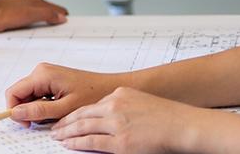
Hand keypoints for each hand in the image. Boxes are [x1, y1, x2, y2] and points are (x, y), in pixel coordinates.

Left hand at [0, 0, 67, 32]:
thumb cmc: (1, 14)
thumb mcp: (28, 14)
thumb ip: (46, 14)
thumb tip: (62, 16)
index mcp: (33, 2)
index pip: (54, 8)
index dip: (61, 13)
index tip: (70, 19)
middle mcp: (26, 2)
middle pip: (45, 7)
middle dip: (55, 13)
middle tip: (63, 20)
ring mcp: (17, 6)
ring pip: (35, 10)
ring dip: (43, 15)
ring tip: (49, 22)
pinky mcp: (8, 13)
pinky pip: (25, 14)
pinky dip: (32, 18)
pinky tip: (28, 23)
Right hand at [7, 63, 126, 123]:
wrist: (111, 87)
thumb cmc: (94, 94)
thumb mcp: (65, 108)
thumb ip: (39, 111)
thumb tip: (16, 113)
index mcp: (42, 75)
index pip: (13, 92)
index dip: (14, 110)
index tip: (26, 124)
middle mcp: (41, 71)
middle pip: (20, 94)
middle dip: (28, 110)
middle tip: (46, 121)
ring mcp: (46, 74)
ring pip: (29, 96)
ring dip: (38, 109)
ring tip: (56, 114)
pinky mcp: (51, 79)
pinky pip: (38, 94)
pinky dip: (44, 105)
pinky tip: (59, 109)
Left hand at [50, 87, 197, 152]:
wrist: (185, 126)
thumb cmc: (169, 117)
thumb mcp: (141, 101)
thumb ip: (122, 106)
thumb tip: (106, 116)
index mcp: (120, 95)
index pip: (90, 105)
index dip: (74, 113)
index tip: (65, 118)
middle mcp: (114, 106)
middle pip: (81, 115)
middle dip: (65, 122)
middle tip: (54, 128)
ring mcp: (117, 124)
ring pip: (82, 127)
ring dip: (66, 133)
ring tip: (57, 137)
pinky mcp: (121, 142)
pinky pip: (92, 142)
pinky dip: (76, 143)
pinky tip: (68, 144)